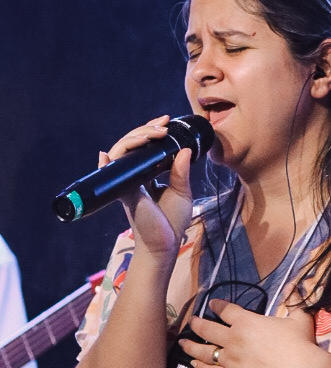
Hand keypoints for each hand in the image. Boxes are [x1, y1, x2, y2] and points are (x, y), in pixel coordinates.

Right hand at [103, 116, 192, 260]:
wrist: (164, 245)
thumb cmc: (171, 222)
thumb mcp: (182, 192)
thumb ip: (181, 172)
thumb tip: (185, 150)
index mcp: (147, 175)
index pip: (144, 148)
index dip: (151, 132)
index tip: (166, 122)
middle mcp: (134, 177)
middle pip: (131, 146)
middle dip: (145, 130)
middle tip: (163, 123)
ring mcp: (126, 184)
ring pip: (121, 153)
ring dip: (135, 138)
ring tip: (153, 133)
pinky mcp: (124, 192)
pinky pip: (112, 173)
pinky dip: (109, 162)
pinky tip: (108, 154)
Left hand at [182, 301, 320, 367]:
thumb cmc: (299, 343)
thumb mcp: (299, 318)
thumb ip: (294, 303)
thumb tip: (296, 286)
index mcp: (247, 321)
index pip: (226, 310)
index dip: (217, 306)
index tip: (211, 304)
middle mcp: (233, 339)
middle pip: (207, 329)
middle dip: (197, 324)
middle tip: (191, 322)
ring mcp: (230, 359)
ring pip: (204, 351)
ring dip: (191, 346)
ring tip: (183, 343)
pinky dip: (201, 367)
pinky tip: (194, 364)